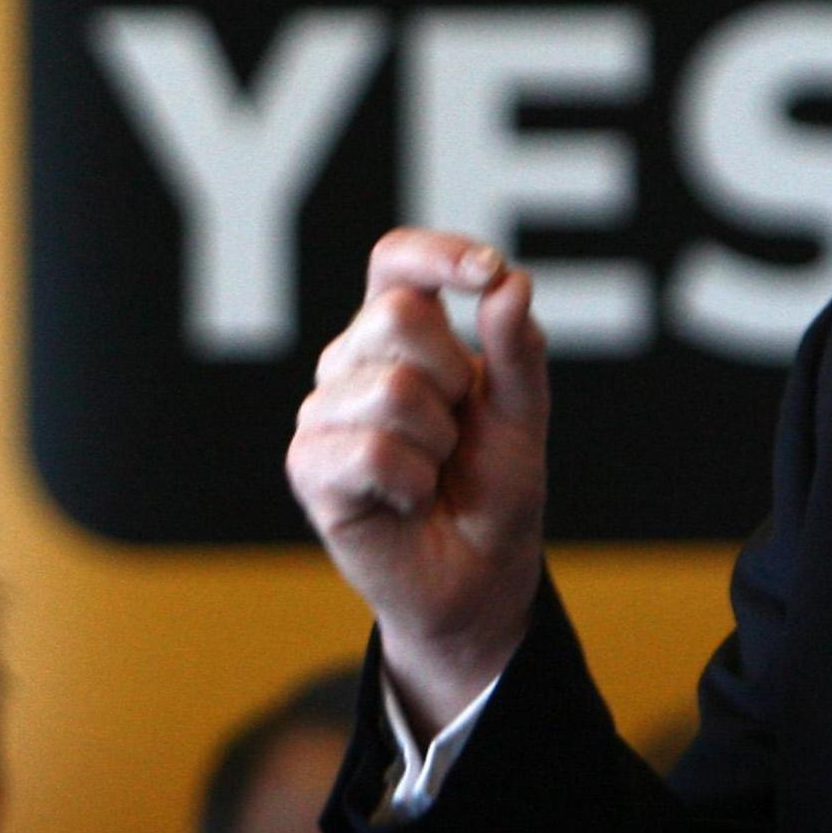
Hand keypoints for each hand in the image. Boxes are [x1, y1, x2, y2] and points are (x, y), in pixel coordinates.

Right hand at [286, 230, 549, 726]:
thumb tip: (508, 283)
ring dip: (438, 442)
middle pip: (398, 315)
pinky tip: (408, 500)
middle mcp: (349, 363)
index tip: (486, 273)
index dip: (436, 253)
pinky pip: (371, 451)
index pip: (395, 262)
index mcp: (399, 335)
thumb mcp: (522, 416)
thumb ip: (518, 351)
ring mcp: (322, 413)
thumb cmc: (493, 491)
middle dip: (455, 377)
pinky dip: (411, 482)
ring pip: (391, 389)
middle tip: (459, 430)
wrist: (479, 579)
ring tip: (433, 472)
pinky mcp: (309, 467)